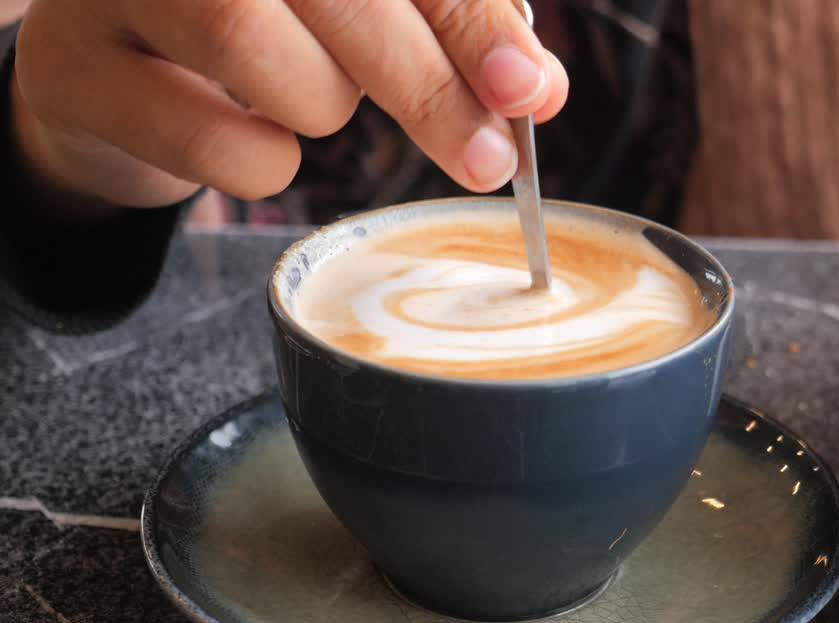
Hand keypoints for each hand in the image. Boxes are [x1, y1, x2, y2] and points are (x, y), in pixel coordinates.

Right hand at [11, 0, 569, 211]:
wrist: (114, 63)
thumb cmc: (267, 28)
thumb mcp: (365, 15)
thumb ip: (450, 35)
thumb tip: (533, 90)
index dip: (473, 26)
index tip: (529, 93)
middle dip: (429, 89)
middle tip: (486, 163)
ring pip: (258, 47)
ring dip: (320, 106)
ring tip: (307, 101)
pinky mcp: (77, 66)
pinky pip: (207, 137)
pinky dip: (262, 163)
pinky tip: (255, 139)